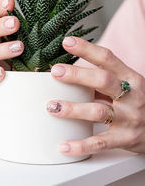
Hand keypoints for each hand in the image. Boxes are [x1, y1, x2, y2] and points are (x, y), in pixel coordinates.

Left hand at [47, 36, 144, 155]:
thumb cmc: (136, 102)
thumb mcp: (126, 86)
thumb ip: (102, 80)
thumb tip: (68, 71)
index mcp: (130, 78)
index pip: (107, 58)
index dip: (87, 49)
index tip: (67, 42)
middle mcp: (131, 96)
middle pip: (103, 81)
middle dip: (77, 75)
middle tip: (55, 71)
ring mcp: (129, 118)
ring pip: (98, 112)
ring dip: (72, 109)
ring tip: (51, 106)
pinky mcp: (125, 139)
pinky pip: (100, 143)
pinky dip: (80, 146)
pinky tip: (63, 146)